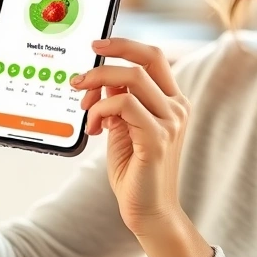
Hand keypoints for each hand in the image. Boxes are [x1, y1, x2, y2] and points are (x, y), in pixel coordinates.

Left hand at [71, 38, 190, 236]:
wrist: (148, 211)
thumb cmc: (135, 171)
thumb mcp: (123, 127)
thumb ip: (118, 100)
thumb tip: (102, 77)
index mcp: (172, 101)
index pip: (154, 57)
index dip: (125, 45)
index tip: (97, 44)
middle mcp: (177, 107)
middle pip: (144, 61)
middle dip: (107, 60)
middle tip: (79, 76)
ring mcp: (171, 122)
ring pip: (132, 79)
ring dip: (98, 87)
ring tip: (85, 109)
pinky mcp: (157, 138)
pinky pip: (123, 105)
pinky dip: (101, 110)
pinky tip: (95, 128)